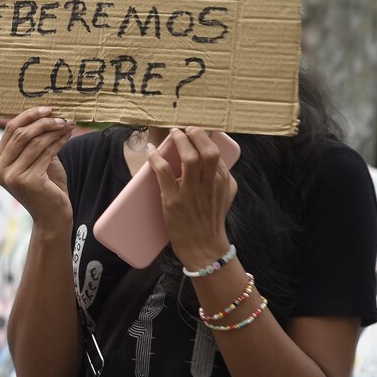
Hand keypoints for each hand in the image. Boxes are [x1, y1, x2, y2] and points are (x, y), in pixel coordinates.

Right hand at [0, 107, 75, 232]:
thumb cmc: (46, 187)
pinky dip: (59, 141)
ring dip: (54, 130)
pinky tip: (68, 136)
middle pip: (21, 134)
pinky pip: (46, 153)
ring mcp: (12, 177)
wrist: (52, 217)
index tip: (47, 109)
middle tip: (61, 117)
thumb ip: (33, 140)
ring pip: (35, 142)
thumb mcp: (36, 160)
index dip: (28, 115)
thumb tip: (45, 112)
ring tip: (68, 124)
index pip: (9, 129)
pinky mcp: (27, 181)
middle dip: (43, 122)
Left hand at [147, 127, 237, 267]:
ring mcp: (191, 192)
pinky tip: (151, 150)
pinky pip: (163, 172)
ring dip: (179, 142)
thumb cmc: (212, 219)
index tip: (194, 128)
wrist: (204, 247)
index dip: (204, 135)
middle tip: (184, 129)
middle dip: (195, 134)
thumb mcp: (225, 194)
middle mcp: (210, 184)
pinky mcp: (173, 200)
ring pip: (189, 158)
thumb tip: (213, 156)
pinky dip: (156, 158)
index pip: (216, 150)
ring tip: (173, 134)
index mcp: (223, 181)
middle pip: (207, 151)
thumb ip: (223, 175)